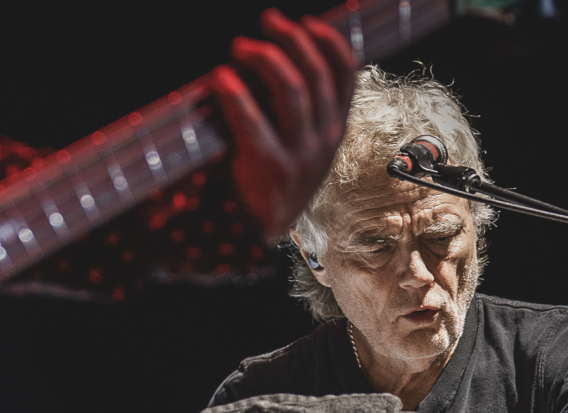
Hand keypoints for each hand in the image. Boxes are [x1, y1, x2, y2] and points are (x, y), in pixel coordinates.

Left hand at [213, 8, 356, 242]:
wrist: (258, 236)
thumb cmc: (273, 183)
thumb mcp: (302, 147)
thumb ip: (302, 111)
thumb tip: (282, 60)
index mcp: (335, 129)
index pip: (346, 72)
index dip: (327, 40)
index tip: (306, 21)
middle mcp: (324, 139)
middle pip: (315, 72)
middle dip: (290, 38)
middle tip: (265, 22)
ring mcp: (301, 155)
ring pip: (291, 88)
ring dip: (265, 58)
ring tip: (240, 47)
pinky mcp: (271, 168)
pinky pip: (254, 120)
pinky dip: (236, 93)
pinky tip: (221, 78)